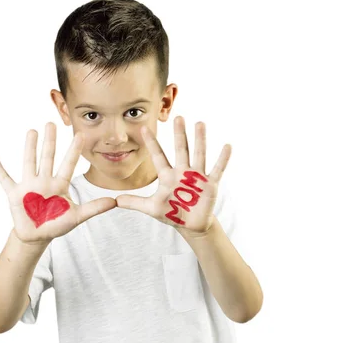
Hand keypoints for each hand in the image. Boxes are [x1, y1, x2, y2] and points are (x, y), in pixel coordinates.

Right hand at [0, 122, 116, 244]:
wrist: (37, 236)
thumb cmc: (56, 224)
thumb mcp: (76, 216)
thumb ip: (94, 208)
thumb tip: (115, 202)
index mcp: (60, 184)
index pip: (69, 164)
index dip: (75, 150)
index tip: (81, 134)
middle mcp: (45, 180)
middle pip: (48, 157)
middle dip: (50, 141)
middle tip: (52, 123)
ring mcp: (29, 185)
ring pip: (29, 162)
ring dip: (30, 148)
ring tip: (32, 131)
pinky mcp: (15, 194)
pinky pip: (5, 179)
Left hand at [116, 116, 231, 238]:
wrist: (191, 225)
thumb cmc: (172, 213)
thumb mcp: (151, 208)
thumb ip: (134, 202)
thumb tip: (114, 200)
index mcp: (167, 176)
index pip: (158, 156)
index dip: (151, 143)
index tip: (144, 128)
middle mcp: (182, 172)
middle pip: (180, 150)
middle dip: (179, 134)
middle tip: (178, 117)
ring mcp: (197, 177)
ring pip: (198, 155)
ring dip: (200, 140)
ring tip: (200, 123)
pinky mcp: (210, 185)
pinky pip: (217, 170)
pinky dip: (222, 159)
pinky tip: (227, 146)